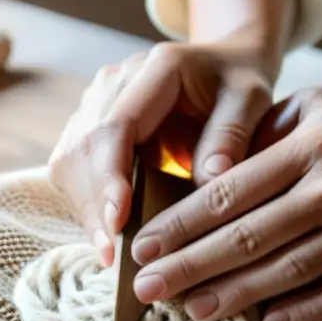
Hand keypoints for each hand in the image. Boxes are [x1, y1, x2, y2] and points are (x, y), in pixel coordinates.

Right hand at [47, 40, 278, 266]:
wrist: (226, 65)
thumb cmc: (240, 84)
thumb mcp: (251, 100)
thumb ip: (231, 135)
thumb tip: (209, 181)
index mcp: (157, 69)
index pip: (117, 126)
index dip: (112, 177)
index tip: (119, 221)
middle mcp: (116, 80)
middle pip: (84, 147)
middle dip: (95, 204)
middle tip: (112, 255)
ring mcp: (96, 101)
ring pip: (70, 159)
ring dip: (86, 208)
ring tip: (109, 253)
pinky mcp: (89, 123)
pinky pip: (74, 168)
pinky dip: (88, 203)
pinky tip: (107, 233)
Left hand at [128, 85, 321, 320]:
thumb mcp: (312, 106)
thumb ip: (260, 139)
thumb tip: (199, 184)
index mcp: (310, 145)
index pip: (229, 194)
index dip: (179, 226)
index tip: (141, 248)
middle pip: (249, 237)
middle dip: (191, 267)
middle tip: (147, 290)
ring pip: (290, 271)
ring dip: (237, 295)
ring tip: (193, 310)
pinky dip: (302, 311)